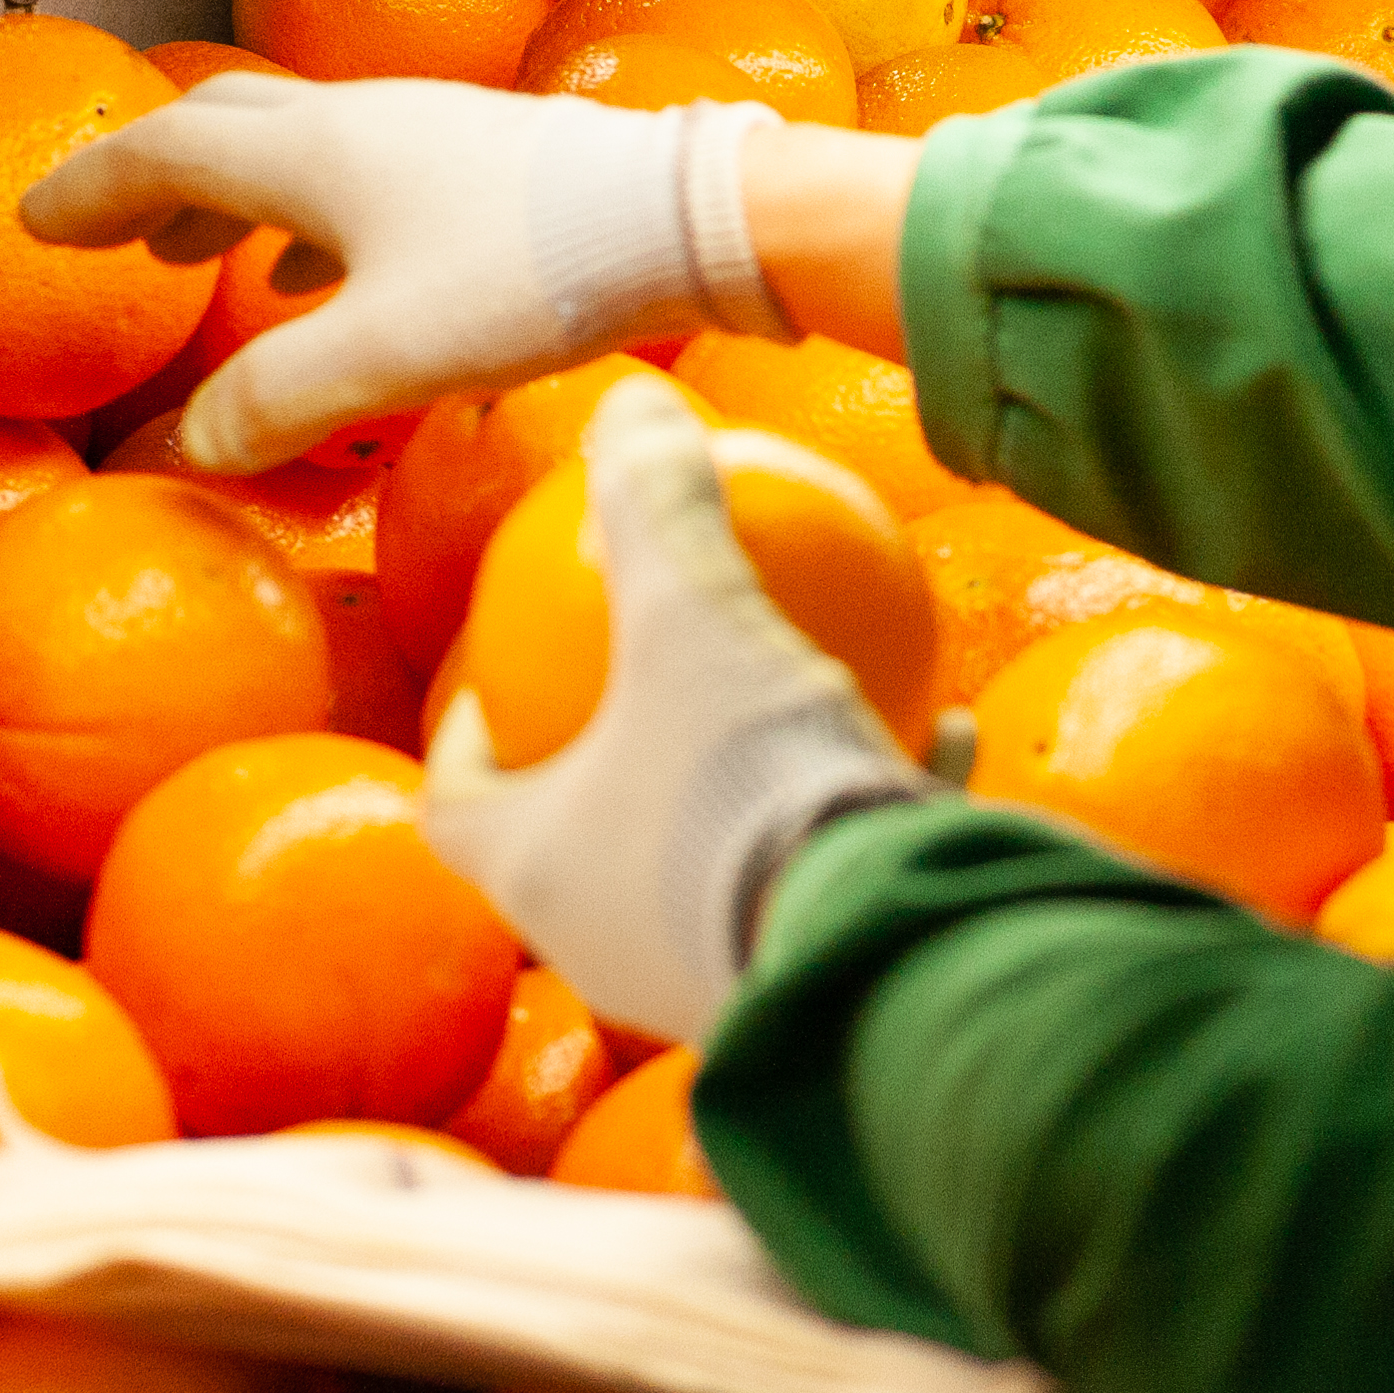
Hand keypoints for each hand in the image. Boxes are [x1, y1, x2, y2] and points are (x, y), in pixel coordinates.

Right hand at [19, 72, 788, 471]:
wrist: (688, 219)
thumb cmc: (539, 277)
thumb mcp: (392, 357)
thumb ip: (281, 403)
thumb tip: (195, 449)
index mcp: (315, 156)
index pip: (168, 152)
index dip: (94, 188)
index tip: (37, 217)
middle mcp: (362, 122)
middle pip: (226, 130)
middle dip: (153, 175)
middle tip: (103, 226)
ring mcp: (431, 134)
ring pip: (300, 152)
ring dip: (235, 198)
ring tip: (200, 255)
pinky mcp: (488, 163)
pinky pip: (367, 178)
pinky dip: (315, 218)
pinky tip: (336, 273)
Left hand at [421, 376, 930, 1042]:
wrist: (880, 959)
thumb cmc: (743, 790)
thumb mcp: (696, 620)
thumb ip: (656, 511)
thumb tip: (630, 401)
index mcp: (533, 869)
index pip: (454, 802)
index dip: (461, 736)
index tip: (494, 679)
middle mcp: (599, 945)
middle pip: (574, 841)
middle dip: (606, 758)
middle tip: (636, 684)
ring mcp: (702, 982)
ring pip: (704, 869)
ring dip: (737, 790)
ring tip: (793, 705)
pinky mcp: (813, 991)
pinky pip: (825, 887)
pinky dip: (860, 814)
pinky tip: (938, 737)